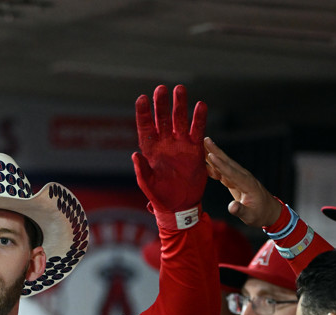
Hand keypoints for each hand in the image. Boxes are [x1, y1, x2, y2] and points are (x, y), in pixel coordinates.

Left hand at [133, 84, 207, 214]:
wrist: (180, 205)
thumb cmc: (160, 196)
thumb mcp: (148, 185)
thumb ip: (142, 171)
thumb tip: (135, 156)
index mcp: (151, 150)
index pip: (145, 127)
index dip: (143, 113)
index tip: (142, 99)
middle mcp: (165, 143)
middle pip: (162, 119)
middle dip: (161, 104)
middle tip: (161, 89)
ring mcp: (181, 144)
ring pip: (180, 120)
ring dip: (180, 105)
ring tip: (180, 89)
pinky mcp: (195, 149)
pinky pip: (198, 130)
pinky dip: (199, 118)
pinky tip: (201, 105)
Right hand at [204, 137, 284, 228]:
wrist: (268, 211)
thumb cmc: (260, 214)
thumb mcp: (251, 216)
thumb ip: (241, 211)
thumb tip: (231, 207)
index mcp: (247, 184)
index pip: (232, 173)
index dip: (221, 165)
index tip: (211, 155)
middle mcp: (243, 177)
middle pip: (227, 162)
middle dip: (216, 151)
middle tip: (205, 140)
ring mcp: (239, 177)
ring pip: (224, 164)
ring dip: (213, 154)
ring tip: (202, 145)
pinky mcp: (235, 180)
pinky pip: (223, 171)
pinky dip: (214, 165)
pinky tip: (205, 161)